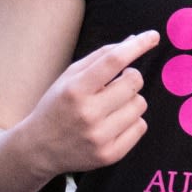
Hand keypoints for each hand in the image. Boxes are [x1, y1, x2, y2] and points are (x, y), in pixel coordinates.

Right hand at [20, 30, 160, 175]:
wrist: (38, 149)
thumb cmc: (58, 106)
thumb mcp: (69, 78)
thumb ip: (100, 57)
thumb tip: (133, 40)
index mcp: (74, 90)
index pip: (113, 61)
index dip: (137, 46)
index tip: (153, 36)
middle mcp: (87, 114)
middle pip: (134, 83)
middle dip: (130, 78)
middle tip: (115, 85)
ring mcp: (100, 137)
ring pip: (140, 105)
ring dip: (130, 101)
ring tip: (110, 107)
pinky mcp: (110, 154)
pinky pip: (141, 126)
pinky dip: (132, 122)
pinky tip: (112, 124)